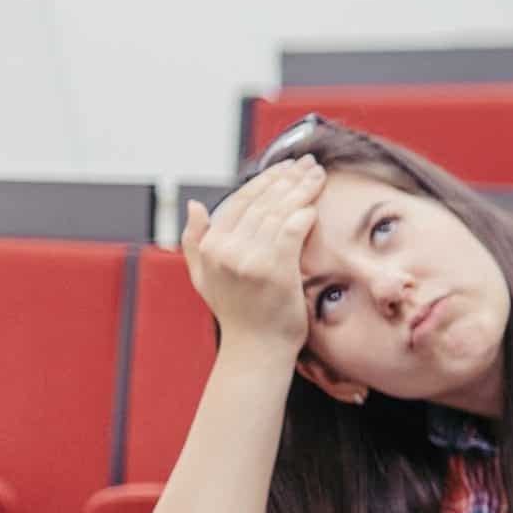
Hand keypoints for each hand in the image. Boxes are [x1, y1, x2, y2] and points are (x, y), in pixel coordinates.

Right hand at [183, 157, 325, 354]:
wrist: (257, 349)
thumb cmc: (238, 312)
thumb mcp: (203, 276)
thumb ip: (195, 240)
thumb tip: (194, 205)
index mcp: (209, 246)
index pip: (239, 202)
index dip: (265, 180)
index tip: (286, 167)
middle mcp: (225, 250)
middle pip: (262, 202)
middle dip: (288, 178)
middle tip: (309, 163)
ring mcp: (248, 259)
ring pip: (278, 212)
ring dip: (301, 190)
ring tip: (318, 175)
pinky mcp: (273, 270)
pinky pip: (291, 231)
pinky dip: (303, 214)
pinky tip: (315, 204)